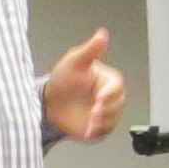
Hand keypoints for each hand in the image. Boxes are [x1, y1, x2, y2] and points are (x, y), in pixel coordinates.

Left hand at [43, 27, 127, 143]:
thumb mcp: (75, 61)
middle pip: (117, 105)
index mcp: (108, 80)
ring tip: (90, 122)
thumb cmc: (64, 79)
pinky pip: (103, 133)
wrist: (50, 102)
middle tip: (93, 112)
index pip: (116, 87)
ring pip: (112, 120)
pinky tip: (88, 132)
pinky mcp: (99, 128)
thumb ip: (90, 50)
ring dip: (102, 123)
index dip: (110, 94)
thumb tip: (102, 34)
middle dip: (107, 110)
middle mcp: (110, 97)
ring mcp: (106, 114)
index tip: (99, 98)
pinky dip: (97, 133)